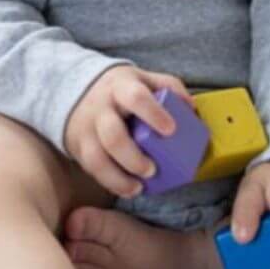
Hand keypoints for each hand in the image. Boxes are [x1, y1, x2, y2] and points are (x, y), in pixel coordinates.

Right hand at [64, 65, 192, 197]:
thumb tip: (191, 109)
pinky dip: (110, 183)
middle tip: (152, 170)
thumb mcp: (143, 79)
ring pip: (96, 157)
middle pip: (112, 134)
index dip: (153, 114)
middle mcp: (101, 108)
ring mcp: (87, 128)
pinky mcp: (78, 146)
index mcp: (121, 87)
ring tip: (138, 188)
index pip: (135, 97)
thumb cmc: (122, 90)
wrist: (77, 91)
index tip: (171, 130)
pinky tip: (128, 189)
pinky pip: (91, 168)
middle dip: (133, 157)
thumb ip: (169, 86)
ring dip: (118, 177)